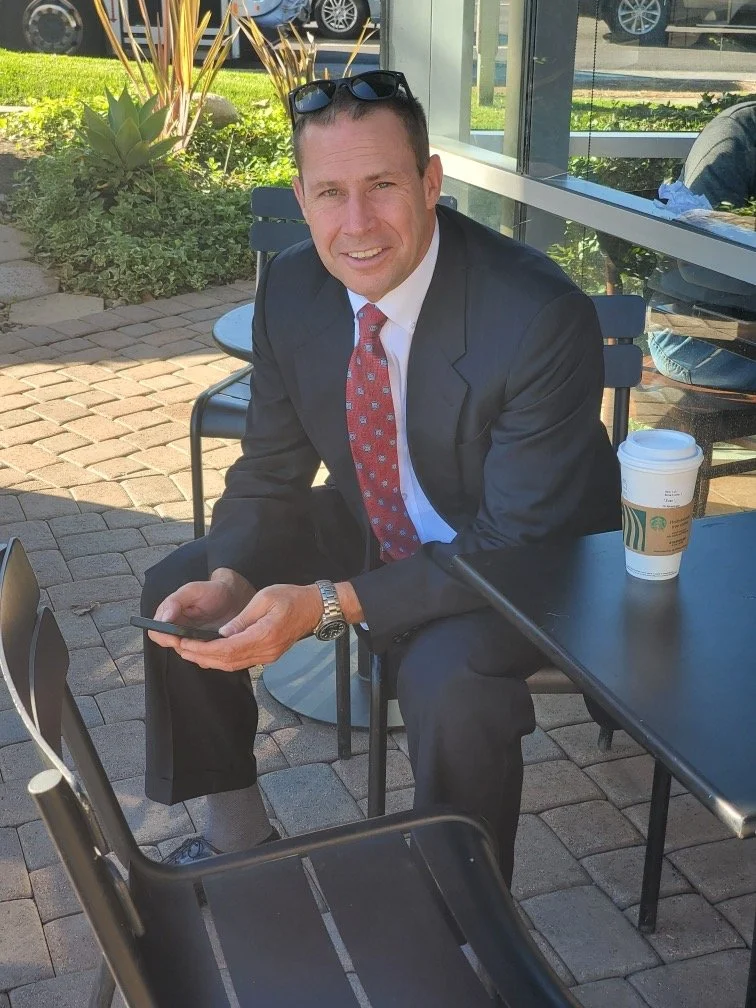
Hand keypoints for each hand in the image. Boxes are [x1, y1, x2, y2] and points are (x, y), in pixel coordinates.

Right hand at [148, 568, 254, 652]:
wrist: (233, 598)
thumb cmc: (211, 591)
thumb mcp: (193, 591)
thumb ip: (175, 602)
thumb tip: (163, 619)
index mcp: (168, 616)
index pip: (156, 633)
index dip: (164, 638)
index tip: (176, 640)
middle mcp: (176, 629)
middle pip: (170, 646)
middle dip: (182, 647)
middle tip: (198, 643)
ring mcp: (189, 639)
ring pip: (186, 653)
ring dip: (196, 652)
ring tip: (211, 643)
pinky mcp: (203, 646)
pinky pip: (200, 657)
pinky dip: (208, 655)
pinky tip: (217, 647)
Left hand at [174, 583, 323, 670]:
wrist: (314, 608)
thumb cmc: (291, 597)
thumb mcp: (265, 598)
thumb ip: (243, 618)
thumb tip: (222, 633)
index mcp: (264, 635)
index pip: (227, 648)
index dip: (203, 649)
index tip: (184, 644)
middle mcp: (265, 650)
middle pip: (227, 661)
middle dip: (201, 656)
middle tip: (179, 648)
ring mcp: (267, 656)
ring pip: (232, 665)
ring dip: (209, 660)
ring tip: (188, 651)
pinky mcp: (267, 655)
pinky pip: (240, 662)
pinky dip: (221, 659)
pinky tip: (209, 653)